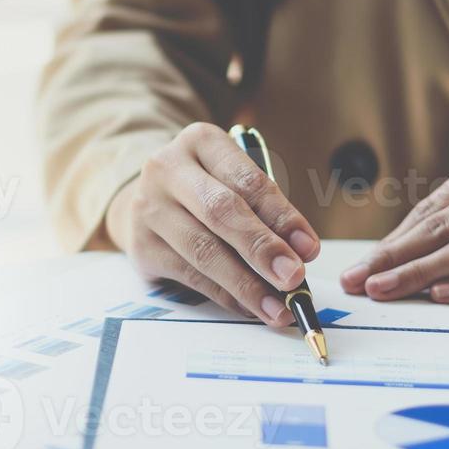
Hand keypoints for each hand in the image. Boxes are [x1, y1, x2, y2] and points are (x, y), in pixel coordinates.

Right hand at [107, 123, 320, 324]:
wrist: (148, 199)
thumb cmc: (206, 189)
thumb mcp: (233, 181)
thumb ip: (264, 210)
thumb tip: (297, 255)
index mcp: (200, 141)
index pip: (247, 180)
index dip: (281, 216)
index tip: (308, 249)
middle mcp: (167, 169)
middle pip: (220, 212)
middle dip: (262, 248)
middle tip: (292, 278)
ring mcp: (149, 208)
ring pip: (204, 250)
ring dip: (246, 283)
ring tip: (277, 306)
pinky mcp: (141, 246)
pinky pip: (190, 276)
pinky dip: (225, 295)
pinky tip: (248, 306)